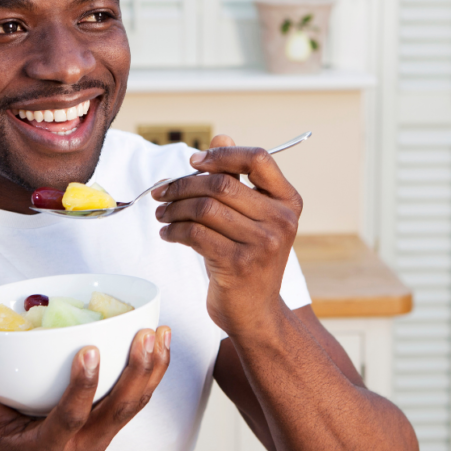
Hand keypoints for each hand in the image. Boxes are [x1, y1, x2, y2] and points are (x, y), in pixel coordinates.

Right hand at [0, 326, 170, 450]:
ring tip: (158, 332)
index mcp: (45, 447)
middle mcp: (79, 446)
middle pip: (116, 412)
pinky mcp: (113, 420)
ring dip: (152, 369)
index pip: (69, 419)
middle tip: (142, 335)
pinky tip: (160, 339)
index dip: (82, 388)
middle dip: (134, 374)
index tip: (89, 349)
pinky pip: (139, 397)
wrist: (9, 434)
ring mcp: (101, 435)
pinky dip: (153, 368)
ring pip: (135, 405)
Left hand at [152, 135, 302, 336]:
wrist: (256, 314)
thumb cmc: (249, 261)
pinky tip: (168, 234)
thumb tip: (221, 136)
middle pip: (222, 183)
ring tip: (162, 214)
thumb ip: (238, 178)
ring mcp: (263, 244)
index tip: (194, 161)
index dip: (222, 154)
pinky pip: (195, 234)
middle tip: (162, 192)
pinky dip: (174, 231)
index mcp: (288, 202)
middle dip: (183, 184)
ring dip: (174, 208)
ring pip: (204, 208)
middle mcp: (281, 220)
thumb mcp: (251, 218)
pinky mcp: (238, 265)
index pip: (259, 158)